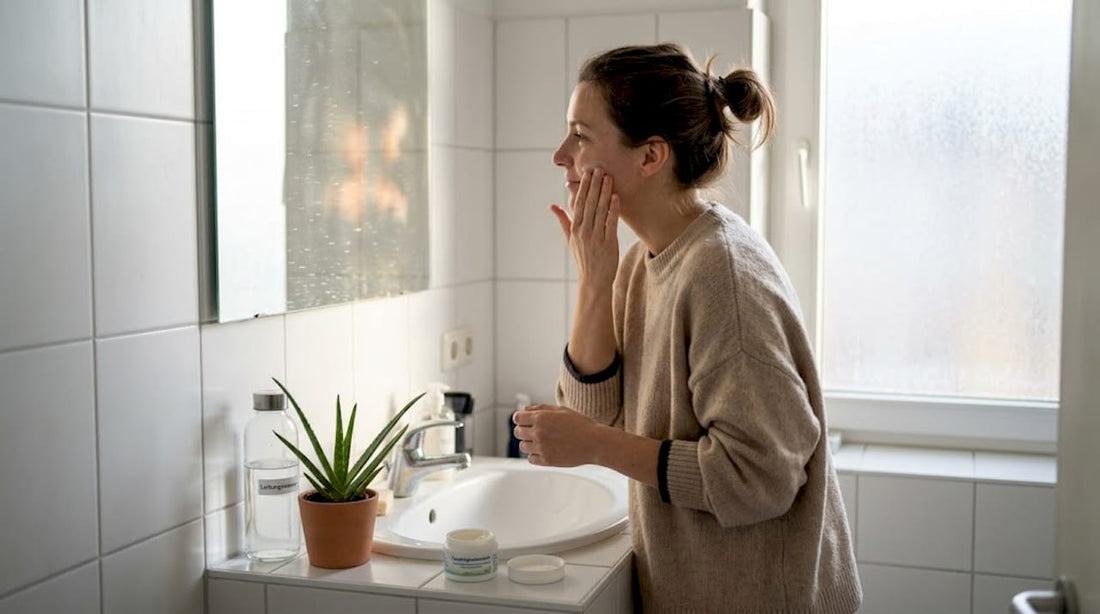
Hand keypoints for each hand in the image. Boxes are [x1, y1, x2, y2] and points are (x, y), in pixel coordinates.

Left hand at [512, 405, 604, 466]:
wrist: (595, 443)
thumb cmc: (580, 424)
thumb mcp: (561, 410)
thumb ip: (541, 408)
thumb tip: (524, 410)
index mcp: (541, 418)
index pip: (517, 418)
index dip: (521, 419)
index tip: (527, 421)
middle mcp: (538, 432)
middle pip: (518, 432)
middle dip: (524, 430)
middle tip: (536, 431)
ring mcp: (542, 448)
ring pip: (523, 446)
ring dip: (530, 443)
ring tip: (544, 441)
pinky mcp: (546, 461)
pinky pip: (531, 458)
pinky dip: (535, 455)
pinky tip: (546, 450)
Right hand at [550, 168, 620, 288]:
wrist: (593, 280)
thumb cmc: (582, 258)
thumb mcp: (570, 240)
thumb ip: (563, 221)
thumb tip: (552, 206)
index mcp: (575, 229)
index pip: (579, 203)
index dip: (584, 187)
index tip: (588, 173)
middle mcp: (584, 231)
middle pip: (590, 203)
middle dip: (595, 185)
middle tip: (599, 169)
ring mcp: (596, 237)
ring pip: (600, 210)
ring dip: (605, 192)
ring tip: (609, 178)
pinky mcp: (609, 243)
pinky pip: (611, 223)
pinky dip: (613, 209)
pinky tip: (616, 196)